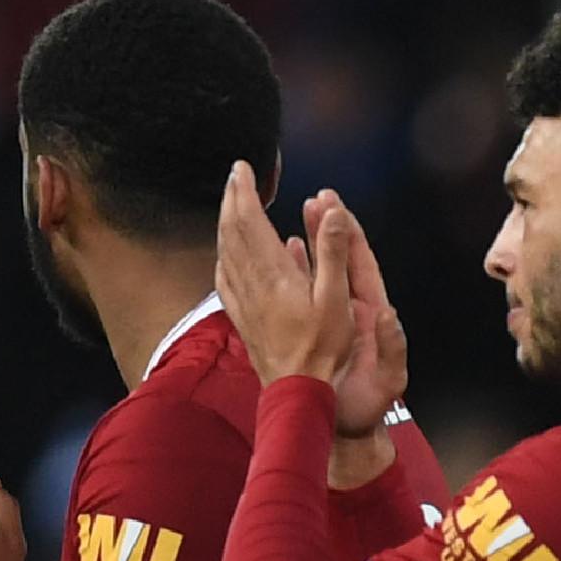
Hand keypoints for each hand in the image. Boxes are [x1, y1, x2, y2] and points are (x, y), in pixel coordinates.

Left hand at [215, 166, 356, 390]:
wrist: (296, 392)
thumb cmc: (322, 351)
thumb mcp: (336, 299)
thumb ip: (332, 253)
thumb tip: (332, 212)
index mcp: (274, 274)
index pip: (251, 221)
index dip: (244, 191)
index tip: (242, 168)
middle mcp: (252, 283)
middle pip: (232, 231)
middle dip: (232, 199)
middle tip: (235, 176)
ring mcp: (243, 301)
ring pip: (225, 252)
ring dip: (226, 223)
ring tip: (231, 205)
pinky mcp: (242, 318)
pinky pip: (224, 278)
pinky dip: (224, 256)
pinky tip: (226, 255)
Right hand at [305, 192, 409, 438]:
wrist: (344, 430)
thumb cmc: (369, 407)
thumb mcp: (390, 380)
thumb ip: (393, 347)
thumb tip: (389, 314)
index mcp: (371, 314)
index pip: (361, 266)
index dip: (351, 236)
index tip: (339, 208)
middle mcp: (351, 310)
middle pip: (339, 259)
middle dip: (329, 227)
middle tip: (317, 197)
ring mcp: (331, 317)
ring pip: (319, 271)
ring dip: (310, 241)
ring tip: (298, 213)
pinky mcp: (313, 327)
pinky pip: (301, 292)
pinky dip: (292, 269)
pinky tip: (281, 250)